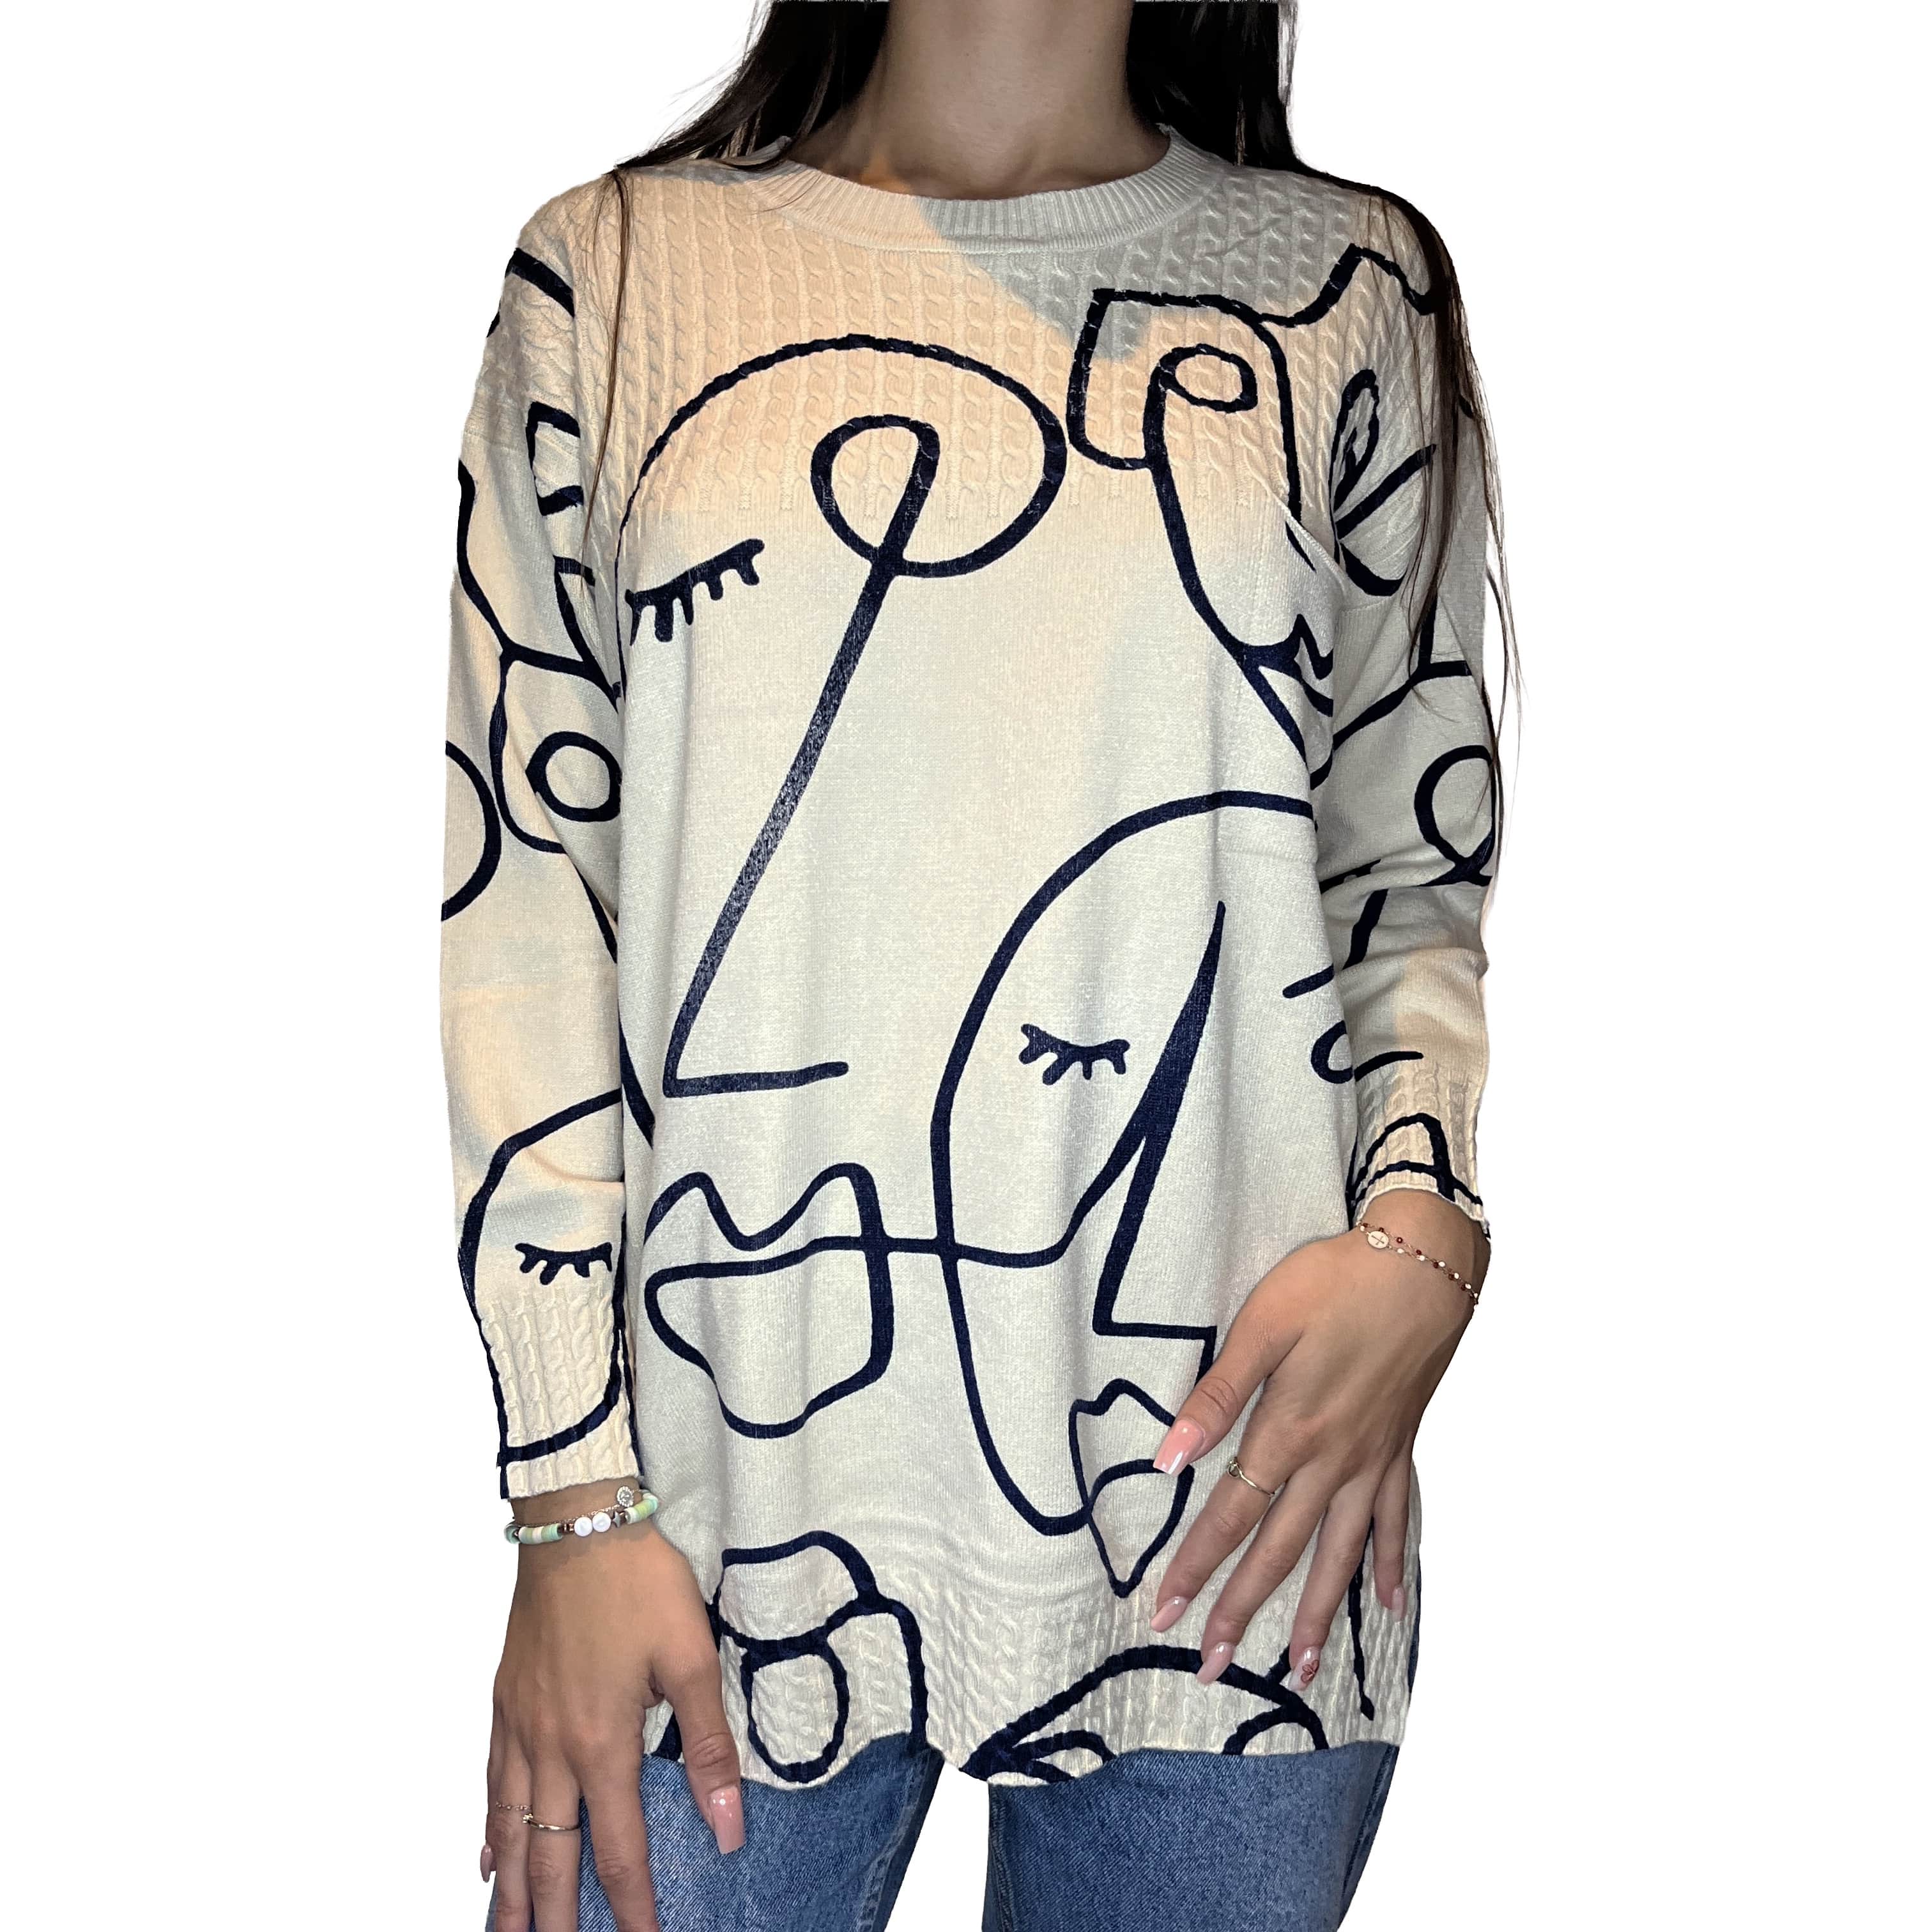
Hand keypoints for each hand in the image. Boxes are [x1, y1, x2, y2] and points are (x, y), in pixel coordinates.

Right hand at [484, 1482, 742, 1931]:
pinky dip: (490, 1827)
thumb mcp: (692, 1657)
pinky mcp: (505, 1700)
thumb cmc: (637, 1583)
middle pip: (550, 1856)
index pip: (618, 1850)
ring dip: (512, 1889)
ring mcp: (520, 1726)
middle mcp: (551, 1748)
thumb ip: (708, 1745)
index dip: (631, 1907)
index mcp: (602, 1744)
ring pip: (510, 1828)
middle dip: (556, 1917)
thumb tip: (729, 1825)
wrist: (575, 1525)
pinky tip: (489, 1854)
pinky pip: (491, 1782)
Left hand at [1147, 1191, 1486, 1690]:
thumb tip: (1168, 1458)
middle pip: (1280, 1551)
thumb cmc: (1336, 1282)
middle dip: (1243, 1611)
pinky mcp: (1401, 1446)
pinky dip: (1392, 1564)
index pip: (1232, 1516)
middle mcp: (1333, 1461)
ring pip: (1340, 1553)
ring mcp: (1373, 1460)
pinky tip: (1391, 1604)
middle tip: (1212, 1666)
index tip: (1164, 1613)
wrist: (1424, 1264)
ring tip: (1300, 1669)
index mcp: (1291, 1431)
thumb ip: (1217, 1395)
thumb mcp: (1263, 1325)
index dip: (1196, 1566)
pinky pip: (1397, 1520)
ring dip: (1318, 1612)